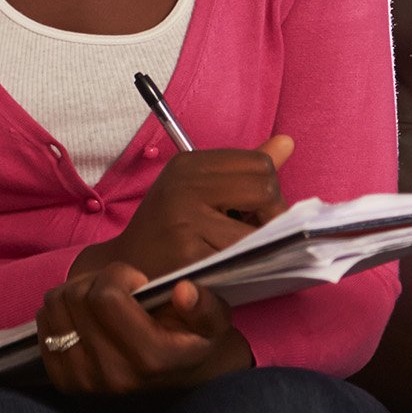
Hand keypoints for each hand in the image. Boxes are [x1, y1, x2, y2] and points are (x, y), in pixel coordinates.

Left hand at [36, 262, 252, 394]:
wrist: (173, 388)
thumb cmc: (192, 345)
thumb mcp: (214, 325)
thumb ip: (205, 307)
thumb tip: (183, 290)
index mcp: (150, 358)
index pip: (106, 297)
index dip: (119, 274)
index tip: (138, 281)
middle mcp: (111, 373)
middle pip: (76, 297)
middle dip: (97, 279)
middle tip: (120, 287)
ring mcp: (82, 380)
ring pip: (54, 305)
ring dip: (77, 290)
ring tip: (103, 299)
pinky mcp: (62, 381)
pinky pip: (43, 324)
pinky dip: (61, 310)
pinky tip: (87, 316)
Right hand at [73, 135, 293, 279]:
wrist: (124, 271)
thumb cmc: (170, 230)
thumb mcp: (200, 190)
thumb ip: (245, 170)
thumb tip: (287, 141)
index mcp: (188, 165)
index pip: (260, 164)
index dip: (270, 191)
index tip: (257, 212)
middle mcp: (183, 186)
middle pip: (265, 189)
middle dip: (273, 215)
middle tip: (256, 235)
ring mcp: (183, 221)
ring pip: (257, 228)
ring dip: (261, 246)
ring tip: (240, 253)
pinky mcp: (187, 257)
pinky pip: (240, 259)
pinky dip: (245, 266)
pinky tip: (229, 270)